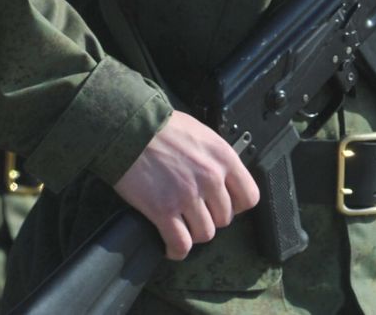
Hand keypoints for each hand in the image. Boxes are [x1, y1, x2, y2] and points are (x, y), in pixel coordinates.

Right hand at [113, 112, 258, 260]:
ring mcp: (187, 196)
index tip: (222, 204)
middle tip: (193, 211)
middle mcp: (210, 178)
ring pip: (205, 234)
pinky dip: (176, 250)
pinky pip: (180, 243)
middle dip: (210, 217)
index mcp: (222, 157)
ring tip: (181, 226)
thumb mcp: (199, 133)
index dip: (236, 206)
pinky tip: (171, 247)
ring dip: (193, 233)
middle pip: (224, 218)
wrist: (126, 127)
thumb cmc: (159, 126)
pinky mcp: (163, 210)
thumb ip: (214, 157)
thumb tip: (221, 178)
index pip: (249, 197)